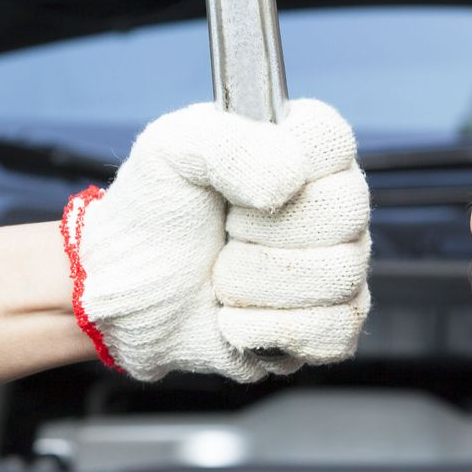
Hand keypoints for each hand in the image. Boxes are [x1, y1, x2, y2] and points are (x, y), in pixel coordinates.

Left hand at [66, 100, 371, 380]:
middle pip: (344, 211)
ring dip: (255, 284)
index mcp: (302, 146)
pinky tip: (234, 319)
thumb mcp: (170, 151)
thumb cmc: (153, 214)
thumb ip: (228, 143)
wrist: (126, 295)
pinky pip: (335, 330)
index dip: (283, 165)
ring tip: (222, 277)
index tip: (234, 186)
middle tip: (224, 232)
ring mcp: (338, 263)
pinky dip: (268, 330)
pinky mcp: (328, 324)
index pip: (333, 140)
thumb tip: (288, 181)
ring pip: (339, 274)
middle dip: (260, 233)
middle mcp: (332, 200)